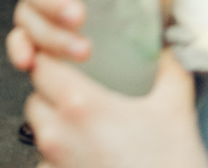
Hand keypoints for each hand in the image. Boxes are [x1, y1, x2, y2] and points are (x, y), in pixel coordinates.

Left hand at [26, 50, 207, 167]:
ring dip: (56, 128)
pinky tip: (89, 160)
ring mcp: (53, 165)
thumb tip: (167, 54)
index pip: (41, 65)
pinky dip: (61, 160)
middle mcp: (58, 134)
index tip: (65, 61)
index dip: (52, 60)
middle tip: (81, 98)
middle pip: (36, 99)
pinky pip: (46, 164)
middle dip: (53, 95)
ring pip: (39, 133)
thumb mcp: (175, 114)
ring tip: (88, 133)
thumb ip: (169, 74)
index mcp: (79, 105)